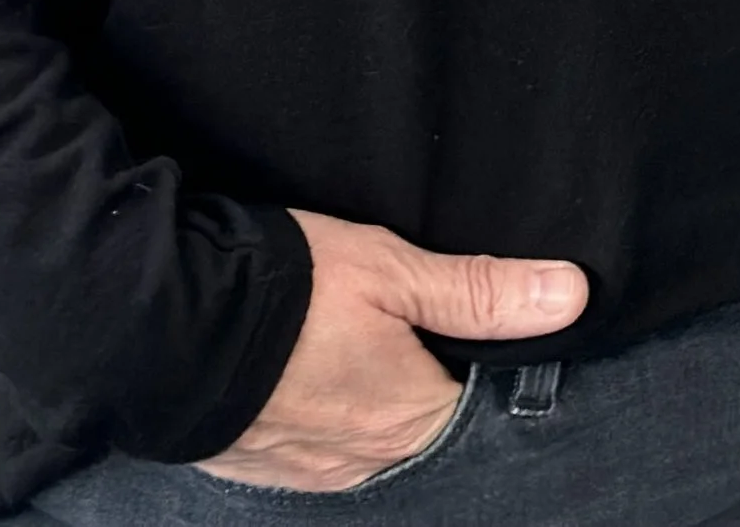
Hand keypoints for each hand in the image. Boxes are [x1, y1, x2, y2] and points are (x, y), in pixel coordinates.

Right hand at [193, 209, 588, 493]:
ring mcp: (312, 470)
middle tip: (406, 326)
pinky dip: (321, 411)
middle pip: (421, 424)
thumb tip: (571, 296)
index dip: (478, 366)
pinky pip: (315, 445)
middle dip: (421, 381)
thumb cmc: (288, 292)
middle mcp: (367, 461)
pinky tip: (310, 370)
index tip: (473, 328)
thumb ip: (479, 291)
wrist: (168, 325)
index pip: (474, 406)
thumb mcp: (392, 270)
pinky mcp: (263, 463)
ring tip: (354, 342)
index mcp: (411, 418)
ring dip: (368, 397)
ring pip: (366, 436)